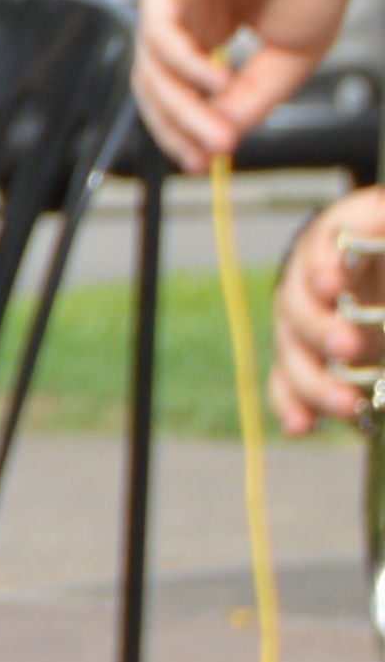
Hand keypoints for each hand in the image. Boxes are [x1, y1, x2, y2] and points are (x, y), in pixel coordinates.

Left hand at [137, 0, 366, 170]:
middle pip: (156, 83)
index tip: (205, 163)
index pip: (174, 89)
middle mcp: (179, 11)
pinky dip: (185, 65)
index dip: (185, 129)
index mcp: (204, 28)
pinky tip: (216, 83)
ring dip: (184, 106)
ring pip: (154, 63)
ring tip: (217, 133)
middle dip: (178, 126)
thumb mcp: (289, 57)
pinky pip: (160, 30)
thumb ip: (252, 100)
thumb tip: (220, 143)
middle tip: (206, 157)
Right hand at [277, 187, 384, 431]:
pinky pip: (286, 382)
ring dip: (315, 381)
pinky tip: (304, 426)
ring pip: (290, 350)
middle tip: (349, 348)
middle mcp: (312, 278)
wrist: (377, 273)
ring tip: (348, 405)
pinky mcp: (302, 356)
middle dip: (320, 329)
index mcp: (343, 236)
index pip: (325, 242)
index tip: (335, 284)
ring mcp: (302, 319)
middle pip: (297, 302)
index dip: (325, 264)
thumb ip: (384, 235)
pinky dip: (293, 406)